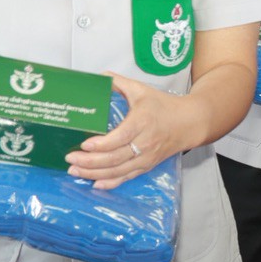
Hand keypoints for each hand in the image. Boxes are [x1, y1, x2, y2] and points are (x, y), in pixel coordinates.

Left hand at [67, 76, 206, 188]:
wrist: (190, 123)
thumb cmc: (165, 106)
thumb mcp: (142, 90)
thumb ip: (118, 82)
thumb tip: (97, 77)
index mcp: (142, 122)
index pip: (121, 137)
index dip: (102, 144)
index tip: (84, 144)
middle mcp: (145, 143)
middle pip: (115, 158)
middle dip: (90, 161)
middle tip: (70, 158)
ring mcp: (146, 157)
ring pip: (118, 171)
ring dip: (95, 173)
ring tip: (75, 171)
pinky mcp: (147, 166)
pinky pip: (127, 177)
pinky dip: (110, 182)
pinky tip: (95, 184)